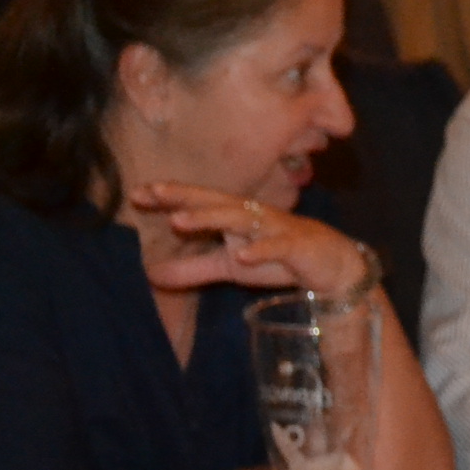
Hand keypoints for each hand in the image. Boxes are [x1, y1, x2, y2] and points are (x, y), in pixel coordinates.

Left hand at [131, 183, 370, 294]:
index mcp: (235, 216)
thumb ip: (194, 269)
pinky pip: (277, 246)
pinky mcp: (297, 246)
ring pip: (240, 218)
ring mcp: (275, 228)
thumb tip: (151, 276)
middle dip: (184, 196)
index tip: (137, 194)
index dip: (170, 197)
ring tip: (179, 221)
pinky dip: (260, 250)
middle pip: (215, 202)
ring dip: (210, 218)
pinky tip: (242, 255)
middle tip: (152, 193)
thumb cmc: (279, 259)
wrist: (332, 265)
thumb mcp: (230, 267)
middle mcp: (252, 216)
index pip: (198, 202)